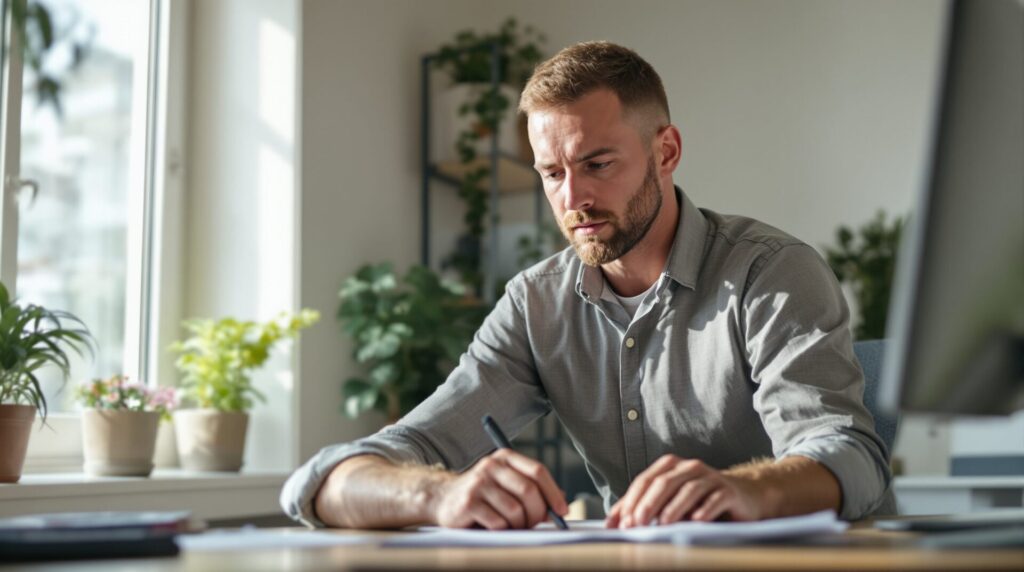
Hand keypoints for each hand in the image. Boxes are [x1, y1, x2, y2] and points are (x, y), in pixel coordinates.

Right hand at [430, 448, 567, 529]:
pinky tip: (497, 527)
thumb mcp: (506, 484)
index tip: (562, 511)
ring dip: (520, 524)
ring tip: (514, 526)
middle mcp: (491, 466)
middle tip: (536, 523)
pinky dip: (503, 530)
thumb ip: (531, 488)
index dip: (553, 493)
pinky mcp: (468, 503)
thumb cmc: (482, 494)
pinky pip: (498, 522)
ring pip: (515, 510)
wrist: (442, 498)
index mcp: (505, 457)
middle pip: (529, 490)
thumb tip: (562, 501)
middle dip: (538, 512)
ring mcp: (478, 483)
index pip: (538, 471)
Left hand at [605, 455, 762, 527]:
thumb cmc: (700, 501)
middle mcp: (689, 467)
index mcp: (671, 466)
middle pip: (664, 482)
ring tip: (663, 524)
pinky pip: (715, 498)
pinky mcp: (729, 490)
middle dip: (648, 504)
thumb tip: (612, 524)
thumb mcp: (669, 502)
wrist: (744, 496)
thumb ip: (641, 508)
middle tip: (637, 524)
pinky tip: (695, 522)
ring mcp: (710, 476)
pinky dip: (704, 510)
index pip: (645, 480)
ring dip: (674, 508)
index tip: (622, 523)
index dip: (632, 500)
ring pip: (688, 489)